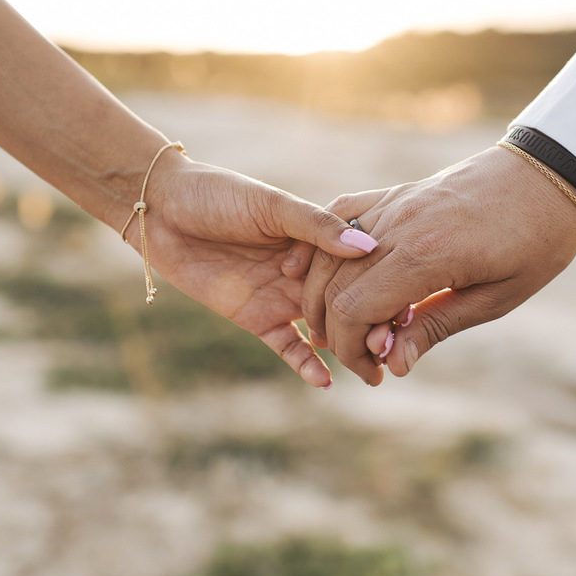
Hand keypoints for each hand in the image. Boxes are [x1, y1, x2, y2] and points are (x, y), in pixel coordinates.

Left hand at [135, 151, 378, 388]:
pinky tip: (326, 380)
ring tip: (374, 367)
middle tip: (398, 343)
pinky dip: (305, 364)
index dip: (382, 282)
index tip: (412, 299)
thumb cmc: (217, 194)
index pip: (357, 265)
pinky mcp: (255, 318)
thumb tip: (367, 249)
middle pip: (346, 300)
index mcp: (314, 237)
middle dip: (372, 321)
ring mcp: (281, 296)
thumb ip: (317, 227)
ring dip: (347, 347)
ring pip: (323, 327)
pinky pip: (286, 347)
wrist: (162, 210)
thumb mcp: (271, 205)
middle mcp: (304, 269)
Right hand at [289, 145, 575, 384]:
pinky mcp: (392, 193)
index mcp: (427, 256)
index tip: (376, 371)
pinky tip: (327, 277)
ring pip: (328, 257)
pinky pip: (339, 216)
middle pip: (332, 289)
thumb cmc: (534, 241)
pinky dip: (323, 250)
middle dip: (336, 334)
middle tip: (370, 360)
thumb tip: (392, 364)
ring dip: (326, 299)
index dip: (351, 350)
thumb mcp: (495, 298)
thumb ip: (435, 327)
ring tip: (353, 330)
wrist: (546, 176)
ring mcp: (391, 205)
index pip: (353, 310)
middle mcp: (397, 227)